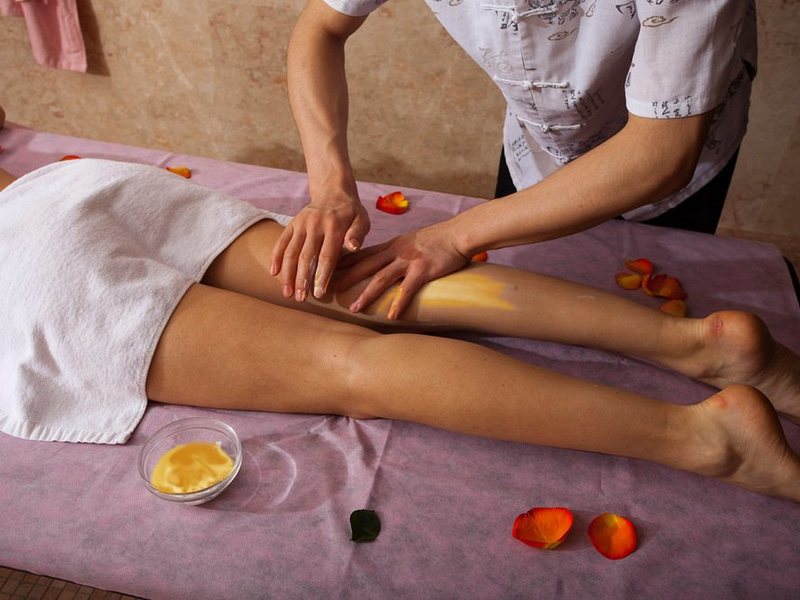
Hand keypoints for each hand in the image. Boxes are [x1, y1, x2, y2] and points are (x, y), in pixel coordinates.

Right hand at [271, 195, 369, 300]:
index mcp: (333, 226)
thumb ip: (358, 234)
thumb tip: (353, 247)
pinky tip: (274, 273)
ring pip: (291, 252)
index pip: (327, 256)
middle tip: (301, 299)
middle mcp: (314, 224)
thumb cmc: (351, 212)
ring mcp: (301, 224)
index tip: (318, 294)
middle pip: (306, 256)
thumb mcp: (362, 219)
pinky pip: (281, 241)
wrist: (333, 191)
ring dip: (287, 274)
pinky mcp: (292, 224)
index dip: (322, 276)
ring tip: (287, 293)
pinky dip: (276, 257)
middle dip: (302, 280)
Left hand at [335, 223, 470, 319]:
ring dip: (366, 295)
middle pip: (365, 266)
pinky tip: (391, 316)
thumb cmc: (438, 239)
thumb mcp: (411, 241)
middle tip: (328, 290)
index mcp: (392, 245)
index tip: (328, 270)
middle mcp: (396, 252)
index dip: (344, 263)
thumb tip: (385, 262)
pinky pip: (407, 289)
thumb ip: (397, 251)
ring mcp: (409, 261)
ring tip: (353, 309)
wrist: (458, 234)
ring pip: (381, 278)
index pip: (363, 254)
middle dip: (345, 278)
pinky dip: (398, 303)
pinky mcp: (423, 270)